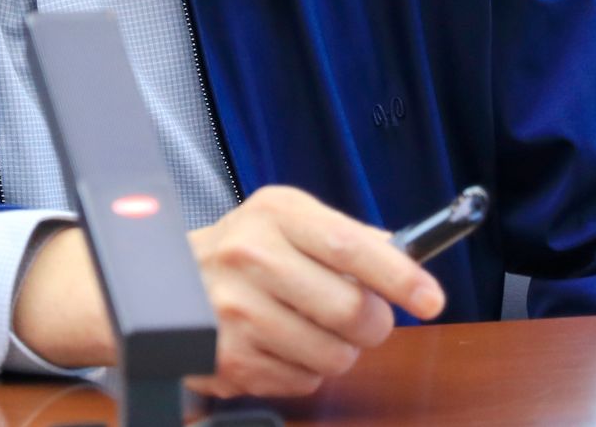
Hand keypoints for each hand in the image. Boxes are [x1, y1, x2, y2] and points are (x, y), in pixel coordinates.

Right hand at [11, 186, 445, 399]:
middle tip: (363, 319)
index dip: (399, 275)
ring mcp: (235, 310)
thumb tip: (406, 256)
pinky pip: (302, 382)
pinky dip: (305, 371)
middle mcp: (250, 256)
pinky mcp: (227, 358)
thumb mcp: (288, 221)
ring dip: (339, 352)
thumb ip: (346, 236)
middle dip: (372, 325)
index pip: (349, 245)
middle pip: (350, 311)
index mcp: (275, 214)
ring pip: (332, 356)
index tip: (431, 298)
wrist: (165, 280)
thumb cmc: (245, 249)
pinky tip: (281, 345)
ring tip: (311, 329)